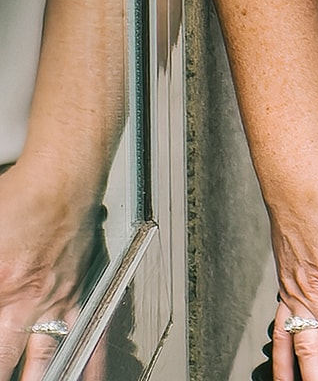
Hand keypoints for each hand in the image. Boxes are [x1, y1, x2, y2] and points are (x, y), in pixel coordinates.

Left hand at [0, 160, 100, 380]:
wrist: (63, 176)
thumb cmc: (19, 196)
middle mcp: (27, 303)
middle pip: (5, 359)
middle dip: (4, 373)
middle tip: (3, 377)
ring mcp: (56, 302)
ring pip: (46, 362)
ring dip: (40, 378)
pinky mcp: (78, 294)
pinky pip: (88, 338)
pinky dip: (89, 366)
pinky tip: (88, 378)